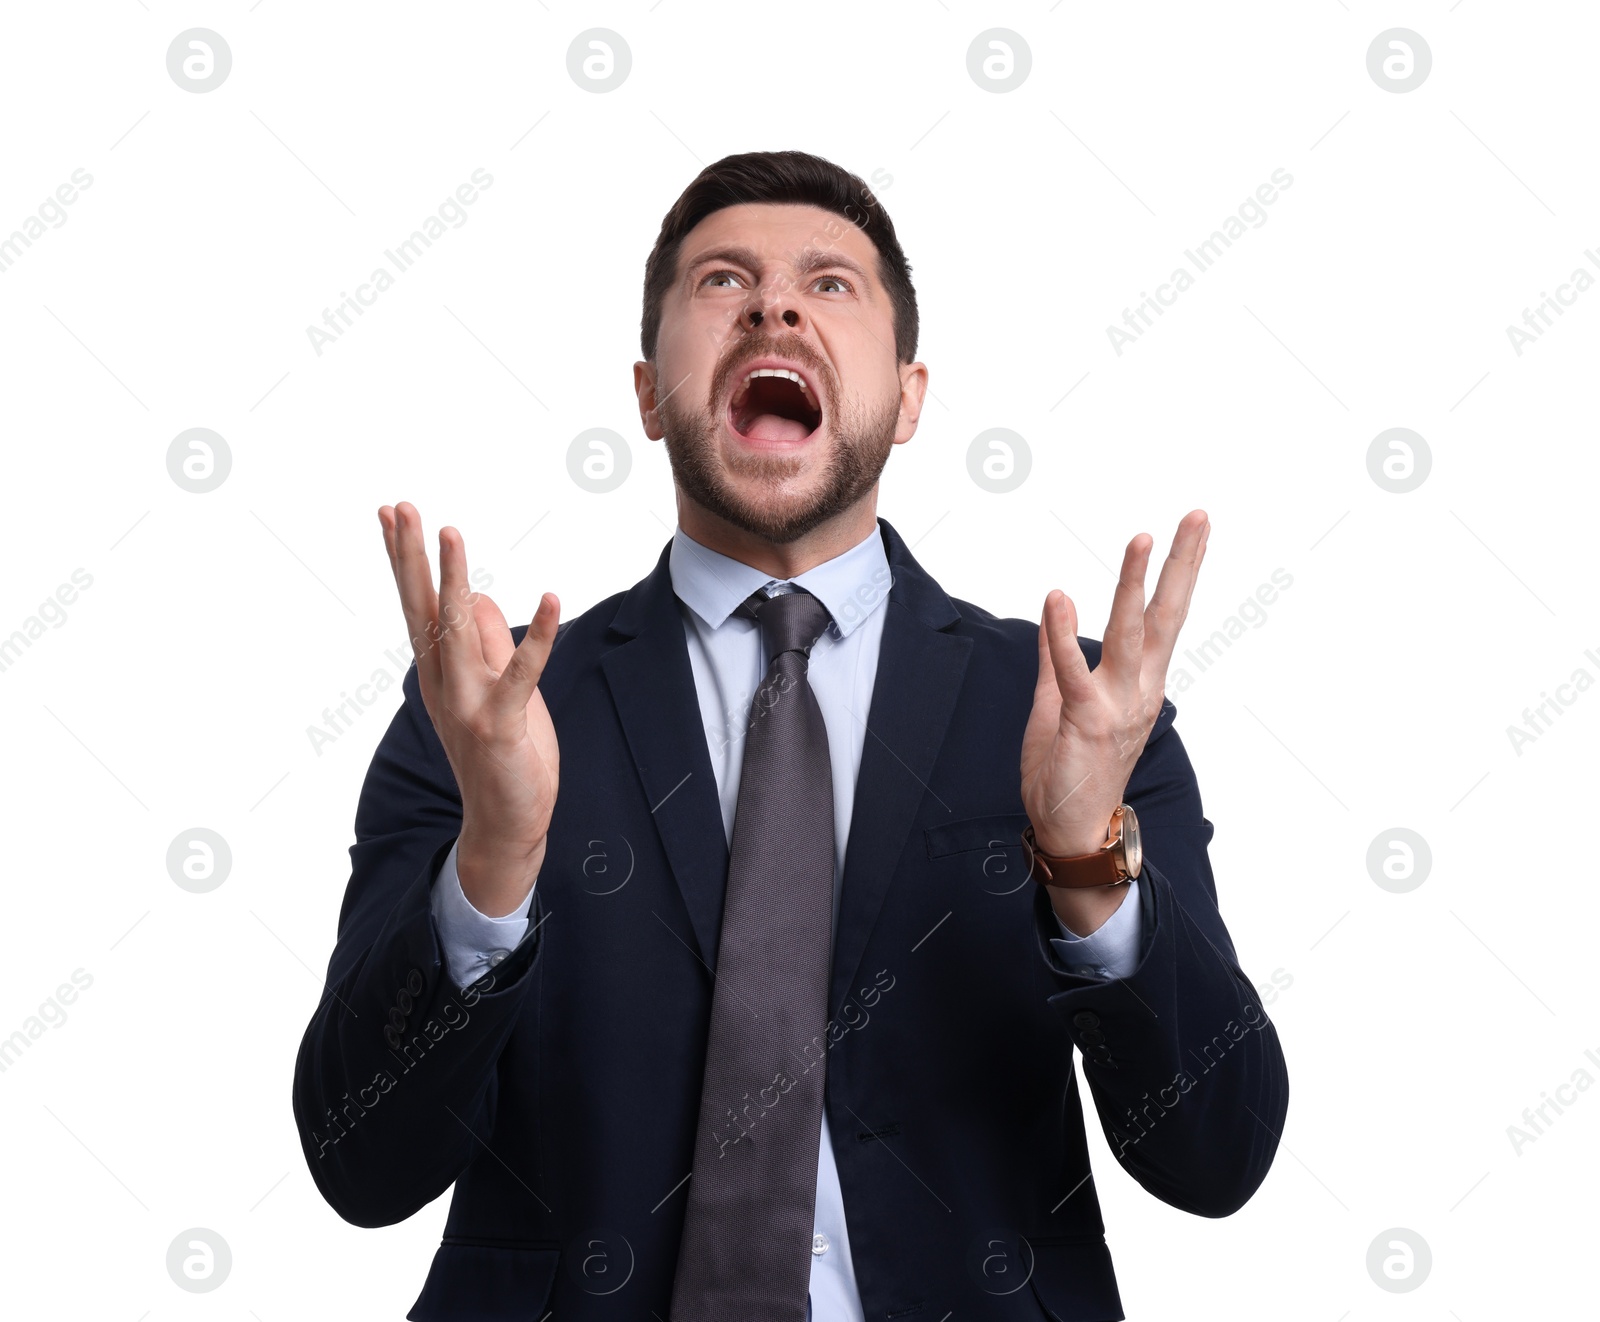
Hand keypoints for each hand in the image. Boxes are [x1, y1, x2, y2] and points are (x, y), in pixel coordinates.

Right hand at [379, 501, 560, 916]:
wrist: (505, 824)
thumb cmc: (503, 754)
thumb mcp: (495, 688)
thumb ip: (485, 642)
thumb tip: (477, 595)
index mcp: (438, 673)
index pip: (418, 606)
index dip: (405, 559)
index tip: (391, 513)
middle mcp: (443, 683)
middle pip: (422, 609)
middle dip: (411, 557)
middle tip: (398, 507)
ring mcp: (467, 704)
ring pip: (457, 631)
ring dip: (455, 580)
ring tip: (451, 533)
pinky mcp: (500, 724)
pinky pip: (520, 672)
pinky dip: (537, 636)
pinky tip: (550, 598)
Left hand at [1020, 511, 1209, 927]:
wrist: (1070, 832)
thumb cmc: (1068, 772)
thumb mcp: (1058, 702)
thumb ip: (1056, 656)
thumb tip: (1056, 609)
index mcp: (1139, 684)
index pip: (1162, 619)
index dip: (1176, 573)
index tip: (1192, 528)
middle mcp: (1140, 690)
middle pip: (1167, 617)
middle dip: (1183, 565)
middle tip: (1199, 516)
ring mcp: (1117, 705)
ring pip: (1131, 635)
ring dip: (1134, 585)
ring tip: (1142, 538)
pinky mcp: (1086, 721)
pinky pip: (1074, 671)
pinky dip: (1063, 634)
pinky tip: (1058, 597)